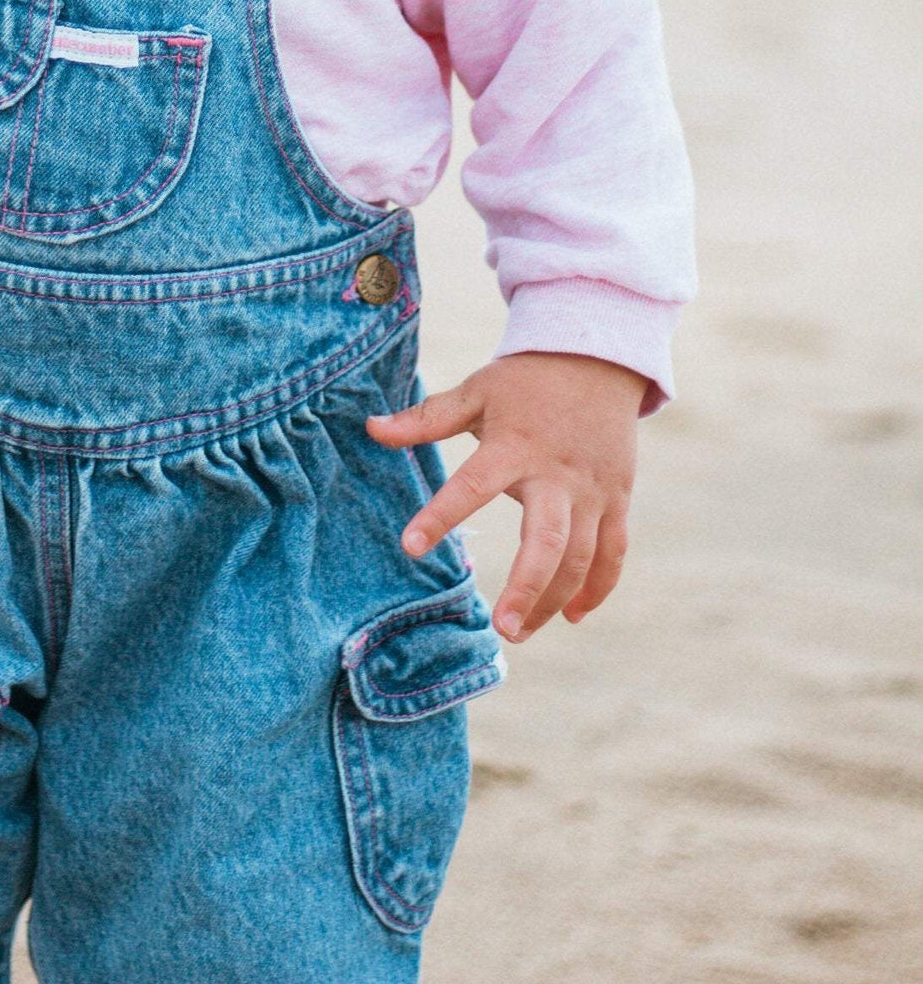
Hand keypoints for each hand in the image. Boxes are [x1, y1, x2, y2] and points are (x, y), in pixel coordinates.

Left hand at [366, 351, 647, 644]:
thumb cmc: (527, 380)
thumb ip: (427, 418)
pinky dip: (598, 587)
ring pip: (581, 556)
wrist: (599, 356)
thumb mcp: (476, 392)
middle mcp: (558, 474)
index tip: (410, 547)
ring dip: (555, 599)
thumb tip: (370, 428)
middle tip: (502, 628)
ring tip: (519, 631)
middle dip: (528, 587)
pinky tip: (575, 616)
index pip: (473, 486)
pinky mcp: (617, 499)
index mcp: (514, 445)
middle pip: (548, 540)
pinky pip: (613, 552)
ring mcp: (593, 490)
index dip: (441, 516)